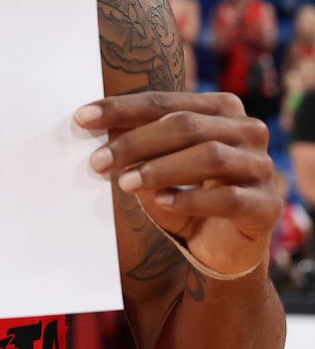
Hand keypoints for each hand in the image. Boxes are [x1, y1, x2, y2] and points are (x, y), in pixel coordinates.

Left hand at [76, 92, 279, 277]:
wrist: (222, 247)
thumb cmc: (185, 195)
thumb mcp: (157, 165)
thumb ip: (137, 145)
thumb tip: (92, 128)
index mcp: (220, 108)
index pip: (164, 102)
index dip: (121, 108)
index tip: (82, 118)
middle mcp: (248, 130)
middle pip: (185, 125)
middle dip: (136, 142)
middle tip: (97, 161)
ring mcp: (261, 166)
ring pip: (209, 156)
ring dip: (160, 169)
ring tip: (125, 183)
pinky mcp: (267, 204)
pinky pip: (228, 197)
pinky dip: (190, 199)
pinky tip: (160, 202)